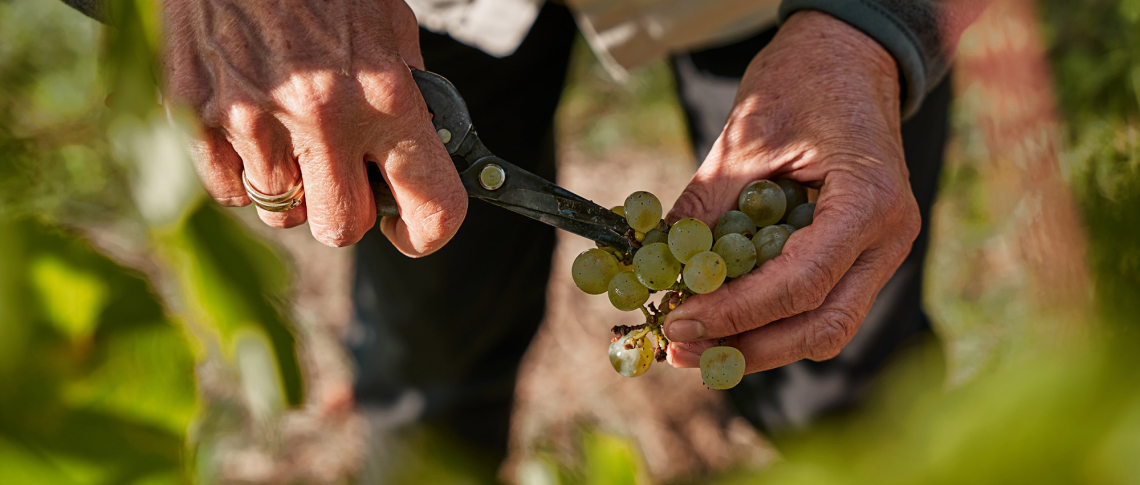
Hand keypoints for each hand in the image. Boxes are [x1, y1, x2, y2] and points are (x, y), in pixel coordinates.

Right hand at [163, 0, 466, 252]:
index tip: (410, 228)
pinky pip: (229, 192)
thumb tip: (421, 153)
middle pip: (342, 228)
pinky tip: (253, 128)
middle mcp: (322, 114)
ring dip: (293, 187)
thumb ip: (408, 95)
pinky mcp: (198, 115)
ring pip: (282, 211)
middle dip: (348, 211)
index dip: (426, 233)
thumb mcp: (389, 25)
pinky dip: (243, 173)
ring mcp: (254, 118)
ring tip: (291, 133)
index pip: (431, 205)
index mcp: (385, 93)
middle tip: (344, 177)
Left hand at [663, 11, 920, 372]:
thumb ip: (705, 207)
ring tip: (691, 344)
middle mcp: (888, 238)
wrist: (848, 55)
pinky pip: (820, 304)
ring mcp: (881, 250)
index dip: (738, 312)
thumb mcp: (744, 140)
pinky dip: (770, 319)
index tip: (680, 321)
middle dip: (748, 346)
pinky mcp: (862, 254)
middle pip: (823, 325)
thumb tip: (653, 266)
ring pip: (825, 326)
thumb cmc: (802, 82)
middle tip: (680, 347)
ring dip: (758, 343)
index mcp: (869, 202)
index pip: (802, 284)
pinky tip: (721, 319)